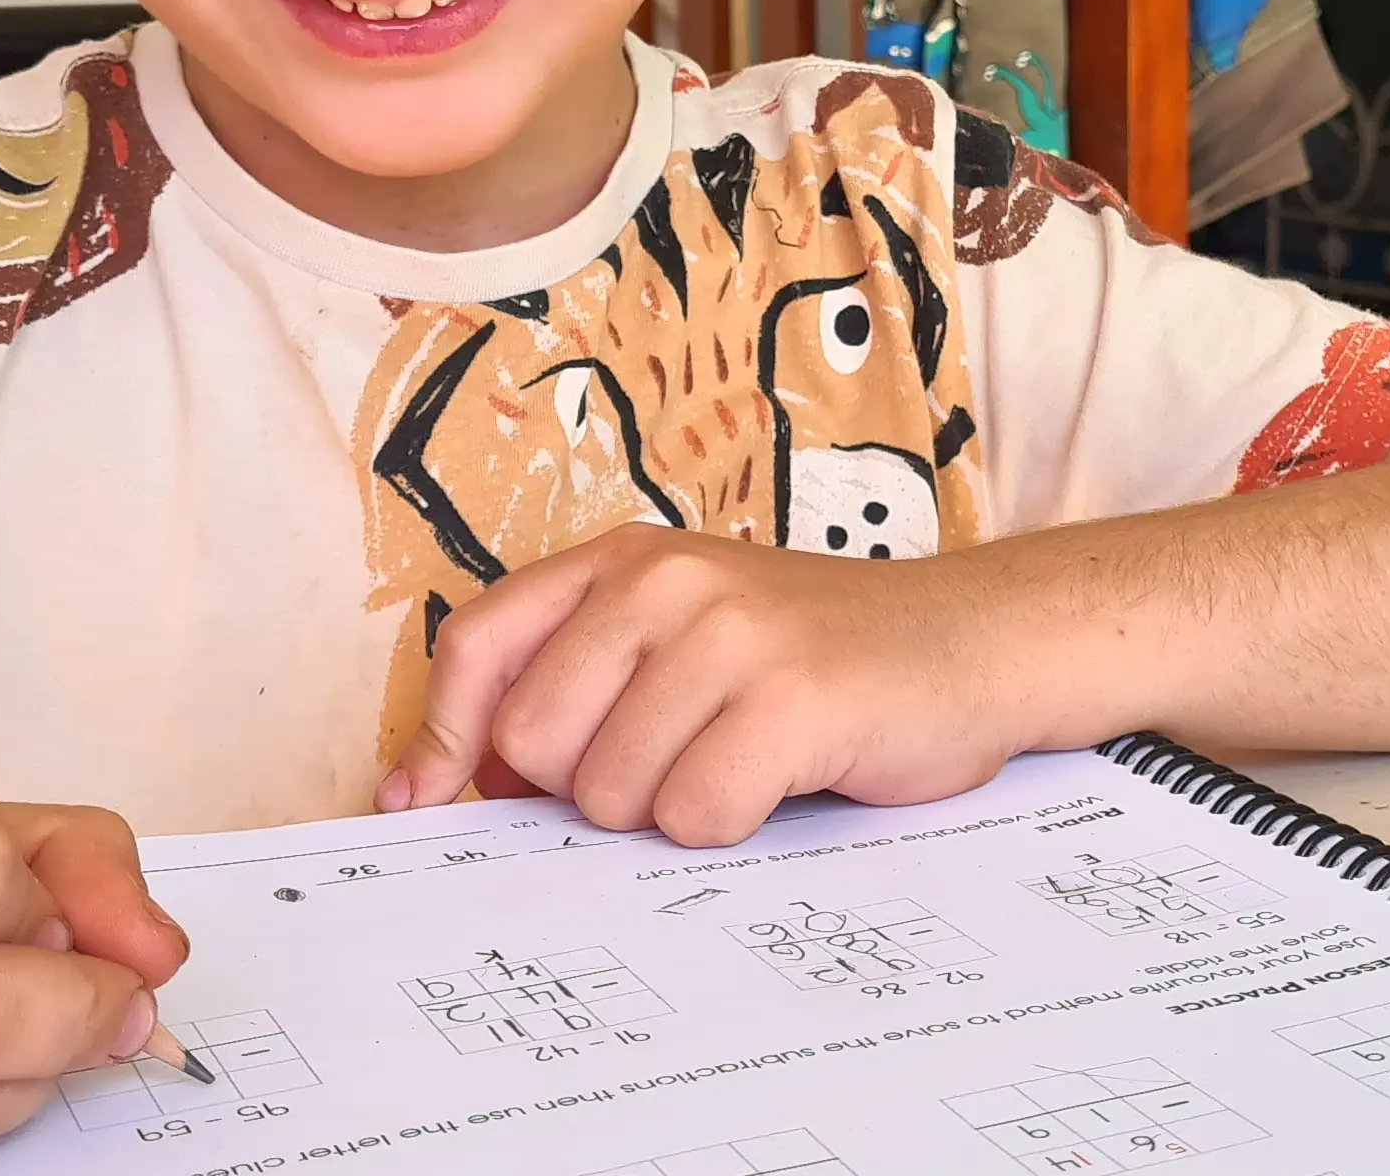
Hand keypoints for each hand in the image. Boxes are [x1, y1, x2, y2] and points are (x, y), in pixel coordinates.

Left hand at [379, 527, 1036, 848]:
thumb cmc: (807, 659)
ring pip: (611, 791)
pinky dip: (726, 828)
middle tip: (666, 765)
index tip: (421, 804)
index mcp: (616, 561)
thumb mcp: (676, 638)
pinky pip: (695, 814)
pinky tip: (775, 783)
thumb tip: (437, 786)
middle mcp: (661, 580)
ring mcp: (728, 632)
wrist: (969, 641)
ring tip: (733, 763)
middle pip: (534, 740)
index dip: (443, 738)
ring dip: (665, 811)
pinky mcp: (793, 697)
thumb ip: (571, 683)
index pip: (477, 645)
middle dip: (584, 787)